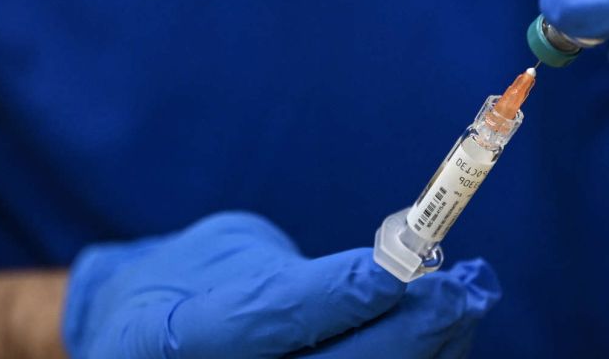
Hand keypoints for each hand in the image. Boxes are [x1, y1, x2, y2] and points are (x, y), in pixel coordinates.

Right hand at [63, 212, 498, 357]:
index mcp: (158, 343)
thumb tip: (393, 271)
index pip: (263, 322)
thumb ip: (291, 279)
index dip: (335, 297)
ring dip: (426, 355)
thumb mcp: (222, 259)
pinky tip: (446, 338)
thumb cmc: (197, 288)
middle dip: (404, 336)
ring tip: (462, 304)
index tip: (399, 265)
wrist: (145, 344)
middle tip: (457, 289)